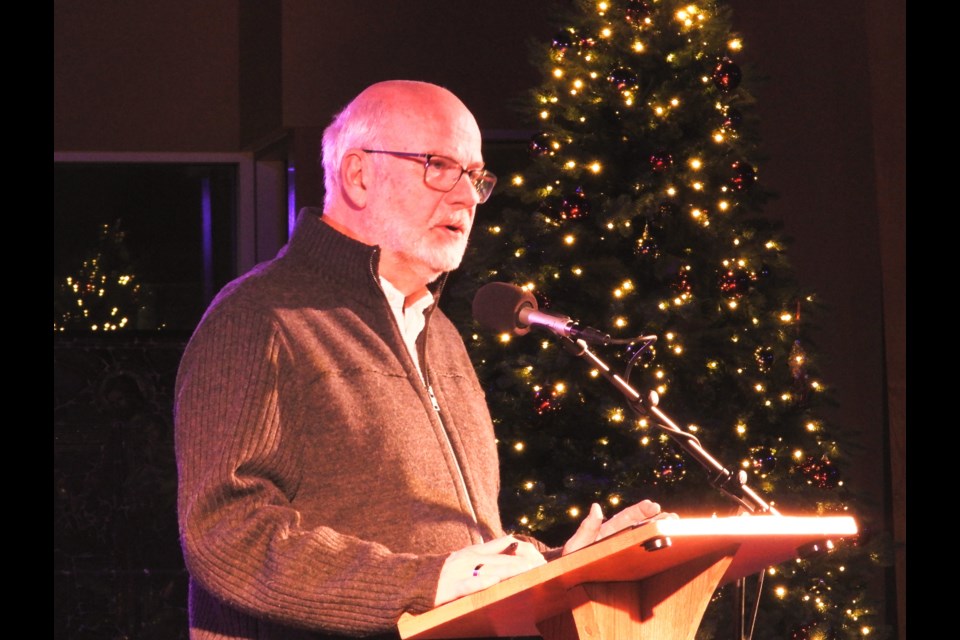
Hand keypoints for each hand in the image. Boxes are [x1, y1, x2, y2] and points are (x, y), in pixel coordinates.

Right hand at [434, 536, 545, 606]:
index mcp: (472, 552)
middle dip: (524, 564)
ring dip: (511, 572)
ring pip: (489, 571)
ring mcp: (459, 573)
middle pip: (501, 561)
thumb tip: (511, 540)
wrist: (409, 579)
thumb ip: (486, 550)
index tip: (541, 556)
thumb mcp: (464, 556)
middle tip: (543, 567)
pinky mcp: (449, 589)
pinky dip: (481, 583)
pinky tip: (494, 582)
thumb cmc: (439, 571)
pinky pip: (467, 586)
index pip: (503, 548)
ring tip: (529, 572)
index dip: (523, 551)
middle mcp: (468, 560)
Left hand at [561, 500, 677, 555]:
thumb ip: (586, 528)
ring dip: (659, 530)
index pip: (625, 518)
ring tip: (676, 525)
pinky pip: (642, 554)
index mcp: (606, 531)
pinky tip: (669, 544)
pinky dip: (655, 548)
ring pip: (644, 537)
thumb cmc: (570, 560)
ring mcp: (623, 549)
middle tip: (672, 516)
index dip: (639, 511)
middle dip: (656, 519)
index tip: (653, 505)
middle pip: (640, 525)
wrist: (567, 578)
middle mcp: (617, 538)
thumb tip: (596, 506)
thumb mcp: (575, 544)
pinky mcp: (626, 563)